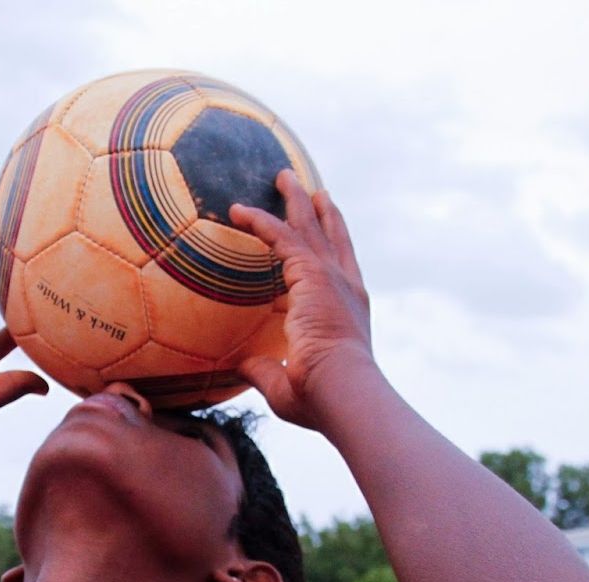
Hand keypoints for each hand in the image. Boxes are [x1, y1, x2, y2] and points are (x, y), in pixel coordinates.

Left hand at [229, 171, 373, 429]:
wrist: (342, 389)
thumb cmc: (323, 398)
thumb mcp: (288, 385)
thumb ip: (266, 370)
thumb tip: (244, 365)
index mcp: (349, 310)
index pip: (340, 267)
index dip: (333, 243)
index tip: (326, 223)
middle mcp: (345, 287)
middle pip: (330, 237)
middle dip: (319, 211)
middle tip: (310, 190)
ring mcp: (330, 277)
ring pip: (308, 227)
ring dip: (293, 200)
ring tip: (282, 176)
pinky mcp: (311, 274)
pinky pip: (281, 237)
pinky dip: (260, 221)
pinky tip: (239, 210)